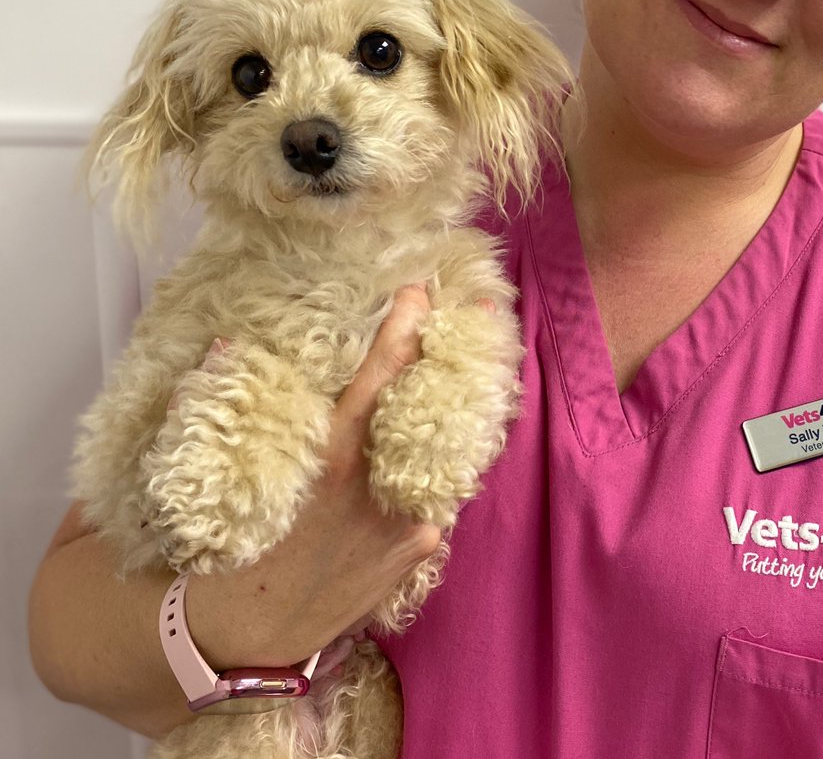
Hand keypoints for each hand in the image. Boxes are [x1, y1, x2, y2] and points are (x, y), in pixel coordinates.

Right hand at [184, 284, 442, 668]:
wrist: (246, 640)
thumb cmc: (234, 554)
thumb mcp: (239, 479)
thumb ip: (241, 409)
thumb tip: (220, 347)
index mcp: (333, 458)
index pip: (377, 378)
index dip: (401, 330)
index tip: (419, 293)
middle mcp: (379, 486)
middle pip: (429, 410)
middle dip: (458, 359)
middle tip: (490, 315)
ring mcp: (408, 522)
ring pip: (439, 459)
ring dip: (449, 425)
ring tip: (469, 386)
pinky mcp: (419, 553)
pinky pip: (434, 503)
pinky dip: (433, 481)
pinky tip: (430, 469)